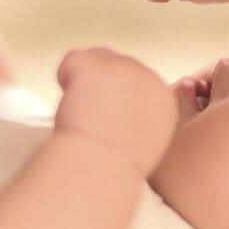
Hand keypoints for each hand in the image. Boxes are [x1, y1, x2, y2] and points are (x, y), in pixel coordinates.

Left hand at [54, 48, 177, 176]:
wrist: (99, 168)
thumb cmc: (114, 167)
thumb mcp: (144, 143)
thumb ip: (140, 118)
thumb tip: (120, 106)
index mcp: (163, 99)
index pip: (135, 81)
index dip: (114, 98)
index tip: (107, 123)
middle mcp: (148, 77)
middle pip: (116, 65)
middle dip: (100, 87)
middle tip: (92, 120)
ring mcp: (123, 66)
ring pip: (95, 59)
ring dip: (84, 83)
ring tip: (84, 115)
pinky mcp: (97, 63)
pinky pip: (72, 60)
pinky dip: (65, 78)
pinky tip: (72, 104)